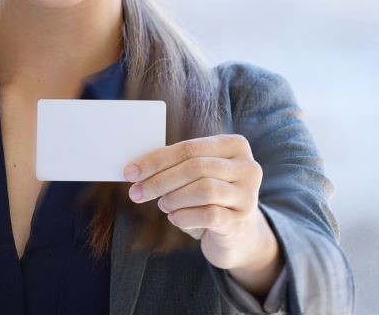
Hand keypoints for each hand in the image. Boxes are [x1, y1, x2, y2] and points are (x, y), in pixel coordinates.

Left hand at [123, 134, 268, 270]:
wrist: (238, 234)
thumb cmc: (210, 198)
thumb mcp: (198, 176)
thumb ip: (177, 165)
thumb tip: (137, 169)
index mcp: (235, 146)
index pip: (189, 148)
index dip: (157, 160)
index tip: (130, 172)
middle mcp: (247, 167)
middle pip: (196, 167)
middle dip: (160, 180)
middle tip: (136, 192)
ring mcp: (248, 195)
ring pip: (204, 189)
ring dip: (173, 198)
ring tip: (163, 205)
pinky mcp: (241, 222)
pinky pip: (208, 215)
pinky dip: (184, 217)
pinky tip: (175, 218)